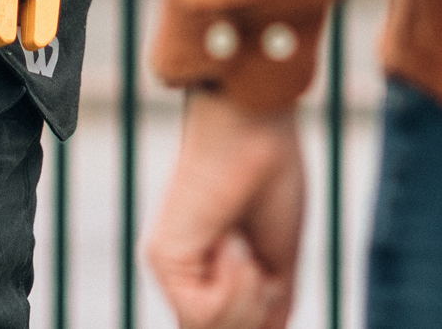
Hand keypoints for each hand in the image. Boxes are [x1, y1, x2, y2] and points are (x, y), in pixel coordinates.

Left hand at [147, 91, 303, 328]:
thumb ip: (267, 304)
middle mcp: (187, 275)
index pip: (229, 325)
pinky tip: (233, 244)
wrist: (257, 132)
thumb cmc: (271, 179)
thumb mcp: (279, 261)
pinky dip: (232, 288)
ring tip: (249, 253)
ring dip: (246, 301)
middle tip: (265, 272)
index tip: (273, 287)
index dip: (257, 319)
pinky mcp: (162, 258)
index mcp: (214, 274)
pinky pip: (201, 313)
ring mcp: (172, 269)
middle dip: (255, 316)